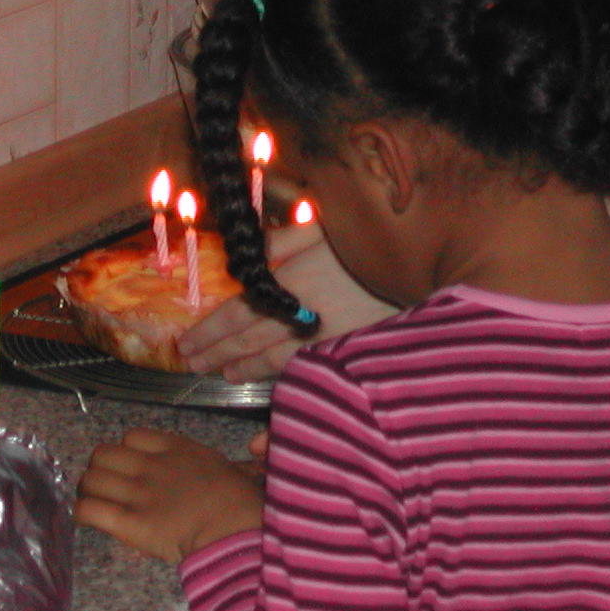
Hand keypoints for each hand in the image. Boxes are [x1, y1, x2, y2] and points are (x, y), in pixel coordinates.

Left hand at [75, 428, 263, 563]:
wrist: (232, 525)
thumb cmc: (241, 500)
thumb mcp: (232, 468)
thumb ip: (219, 464)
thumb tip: (250, 452)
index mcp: (174, 448)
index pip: (131, 437)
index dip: (125, 451)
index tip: (127, 466)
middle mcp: (150, 465)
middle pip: (103, 454)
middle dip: (99, 469)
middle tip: (103, 486)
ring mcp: (137, 492)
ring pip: (91, 479)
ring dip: (87, 490)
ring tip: (91, 502)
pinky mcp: (128, 521)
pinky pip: (89, 509)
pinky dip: (81, 512)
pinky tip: (85, 518)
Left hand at [179, 220, 397, 379]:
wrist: (424, 267)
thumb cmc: (368, 242)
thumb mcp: (323, 227)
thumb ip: (282, 242)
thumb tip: (243, 260)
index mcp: (291, 282)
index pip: (238, 312)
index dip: (209, 330)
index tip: (186, 343)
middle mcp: (302, 316)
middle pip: (250, 341)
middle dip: (217, 353)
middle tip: (192, 365)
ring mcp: (325, 340)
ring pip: (275, 362)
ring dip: (244, 369)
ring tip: (224, 374)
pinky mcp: (348, 354)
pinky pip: (305, 371)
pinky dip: (282, 380)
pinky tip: (271, 383)